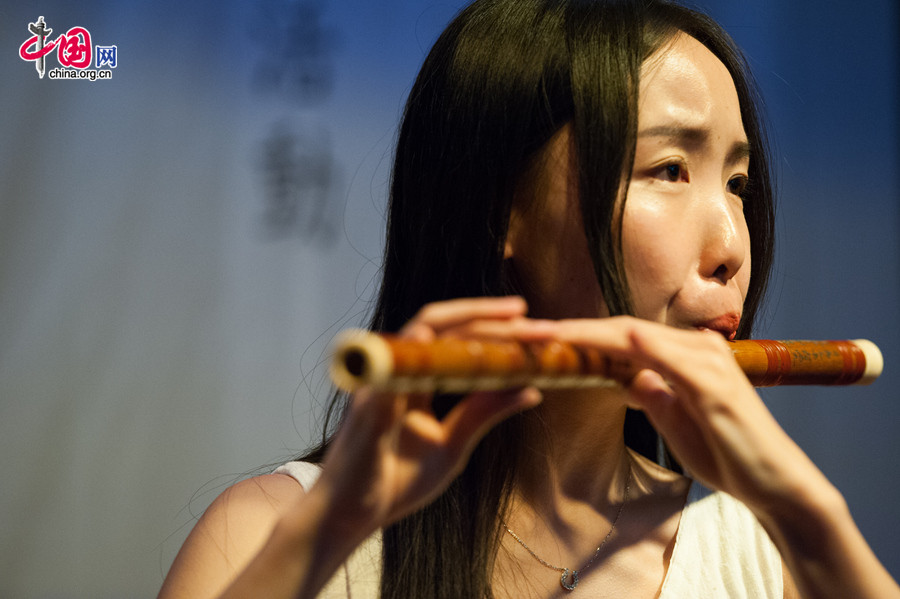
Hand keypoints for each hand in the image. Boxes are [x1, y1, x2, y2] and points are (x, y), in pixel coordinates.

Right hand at [314, 297, 549, 540]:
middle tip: (539, 323)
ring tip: (515, 322)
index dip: (495, 328)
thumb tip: (531, 389)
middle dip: (494, 320)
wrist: (349, 517)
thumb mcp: (450, 447)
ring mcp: (380, 383)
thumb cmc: (393, 482)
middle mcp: (397, 372)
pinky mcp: (366, 405)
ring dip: (472, 325)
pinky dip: (417, 352)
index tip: (538, 327)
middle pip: (444, 327)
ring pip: (424, 334)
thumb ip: (482, 414)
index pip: (456, 340)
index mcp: (416, 381)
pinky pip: (393, 370)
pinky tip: (438, 340)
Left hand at [554, 316, 823, 512]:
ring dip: (587, 335)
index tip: (537, 338)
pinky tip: (616, 341)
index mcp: (684, 355)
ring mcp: (708, 362)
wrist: (774, 485)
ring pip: (636, 337)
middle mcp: (696, 348)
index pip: (620, 338)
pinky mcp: (716, 386)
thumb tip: (626, 378)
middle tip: (524, 330)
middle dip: (570, 329)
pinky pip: (674, 360)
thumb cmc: (726, 455)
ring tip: (545, 335)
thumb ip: (652, 395)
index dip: (577, 335)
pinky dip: (644, 347)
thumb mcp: (675, 422)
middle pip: (620, 330)